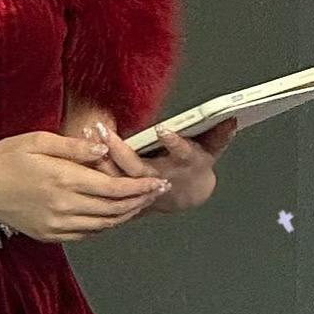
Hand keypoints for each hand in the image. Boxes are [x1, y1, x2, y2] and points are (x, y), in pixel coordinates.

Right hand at [0, 129, 169, 241]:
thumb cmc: (4, 158)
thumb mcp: (38, 141)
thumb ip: (74, 147)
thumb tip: (104, 150)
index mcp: (62, 179)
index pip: (114, 187)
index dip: (140, 186)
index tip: (158, 182)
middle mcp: (62, 206)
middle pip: (114, 209)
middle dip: (141, 201)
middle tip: (158, 192)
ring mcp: (55, 224)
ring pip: (104, 224)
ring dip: (127, 215)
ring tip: (141, 203)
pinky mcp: (49, 234)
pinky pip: (86, 233)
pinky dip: (105, 225)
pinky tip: (113, 215)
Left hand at [86, 114, 237, 214]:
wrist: (184, 196)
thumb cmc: (195, 165)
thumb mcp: (211, 150)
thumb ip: (220, 135)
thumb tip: (232, 117)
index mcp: (185, 165)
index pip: (181, 154)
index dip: (174, 143)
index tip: (164, 130)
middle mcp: (161, 178)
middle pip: (138, 167)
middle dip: (119, 149)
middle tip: (102, 128)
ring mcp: (141, 187)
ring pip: (118, 176)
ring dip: (101, 156)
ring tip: (89, 131)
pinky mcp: (125, 190)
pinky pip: (107, 179)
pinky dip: (95, 163)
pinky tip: (81, 143)